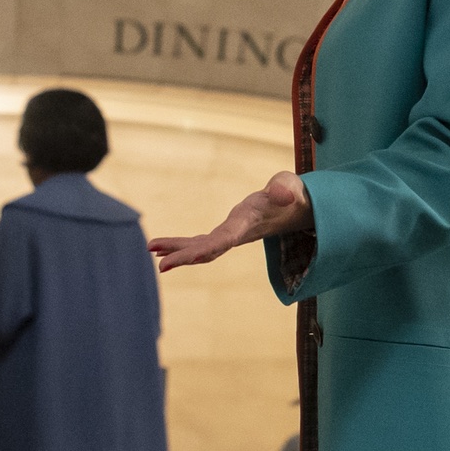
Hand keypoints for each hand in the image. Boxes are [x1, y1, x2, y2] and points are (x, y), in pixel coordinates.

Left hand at [150, 171, 311, 270]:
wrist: (298, 209)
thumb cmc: (293, 194)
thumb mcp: (291, 186)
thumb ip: (286, 189)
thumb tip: (284, 195)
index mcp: (249, 223)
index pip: (225, 239)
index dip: (206, 249)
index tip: (188, 258)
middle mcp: (237, 234)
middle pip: (208, 250)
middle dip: (185, 257)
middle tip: (161, 265)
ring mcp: (231, 236)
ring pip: (201, 248)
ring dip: (177, 250)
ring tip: (151, 249)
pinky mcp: (227, 232)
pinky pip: (200, 242)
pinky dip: (181, 244)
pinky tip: (160, 247)